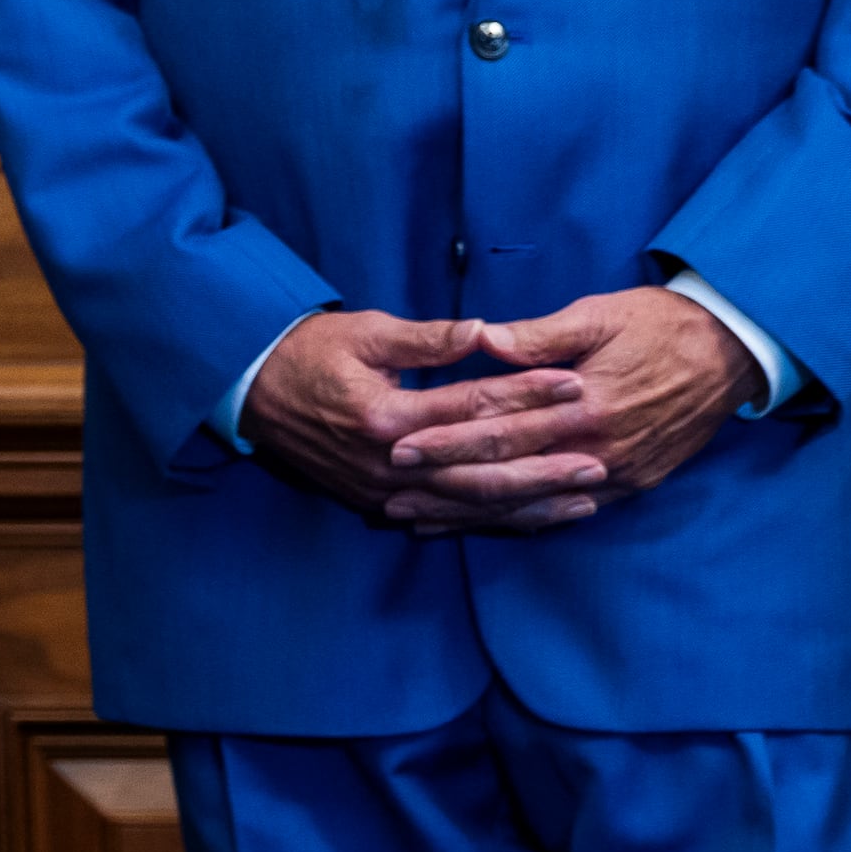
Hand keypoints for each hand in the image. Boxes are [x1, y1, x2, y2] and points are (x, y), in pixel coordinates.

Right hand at [238, 308, 569, 525]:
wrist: (251, 390)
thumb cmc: (310, 351)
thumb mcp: (366, 333)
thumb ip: (428, 340)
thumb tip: (485, 332)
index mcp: (387, 416)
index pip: (473, 406)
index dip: (528, 393)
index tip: (576, 382)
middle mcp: (391, 464)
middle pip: (483, 471)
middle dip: (545, 468)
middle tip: (599, 462)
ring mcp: (386, 491)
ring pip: (472, 505)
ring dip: (530, 503)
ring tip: (583, 499)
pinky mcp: (380, 503)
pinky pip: (450, 518)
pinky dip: (495, 519)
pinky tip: (533, 517)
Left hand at [375, 288, 750, 529]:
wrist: (731, 352)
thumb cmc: (659, 324)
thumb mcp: (599, 316)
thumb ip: (541, 336)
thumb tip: (484, 340)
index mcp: (585, 403)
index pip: (500, 426)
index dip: (447, 438)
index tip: (399, 445)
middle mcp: (599, 448)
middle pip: (509, 474)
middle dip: (447, 487)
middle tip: (392, 496)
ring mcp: (618, 473)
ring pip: (534, 503)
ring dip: (477, 514)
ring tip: (424, 520)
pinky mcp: (634, 483)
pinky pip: (573, 512)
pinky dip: (527, 521)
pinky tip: (491, 526)